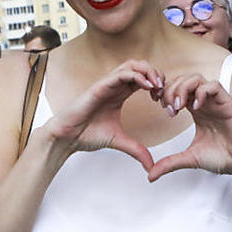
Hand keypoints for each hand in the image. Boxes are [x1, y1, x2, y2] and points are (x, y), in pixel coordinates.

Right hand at [45, 60, 162, 171]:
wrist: (67, 137)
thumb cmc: (87, 134)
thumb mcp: (120, 141)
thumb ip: (137, 150)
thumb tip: (151, 166)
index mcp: (120, 94)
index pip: (143, 78)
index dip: (157, 84)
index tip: (163, 100)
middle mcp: (115, 86)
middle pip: (140, 66)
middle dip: (156, 74)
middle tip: (163, 90)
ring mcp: (107, 84)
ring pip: (132, 65)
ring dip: (148, 72)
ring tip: (157, 86)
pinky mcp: (100, 86)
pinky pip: (121, 74)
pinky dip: (137, 76)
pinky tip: (146, 87)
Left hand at [150, 74, 231, 191]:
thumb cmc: (221, 157)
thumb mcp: (189, 158)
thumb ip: (169, 163)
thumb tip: (150, 176)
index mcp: (197, 110)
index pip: (177, 89)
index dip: (165, 93)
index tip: (158, 106)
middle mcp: (206, 102)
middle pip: (184, 80)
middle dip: (171, 90)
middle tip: (169, 108)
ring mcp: (217, 101)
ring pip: (197, 79)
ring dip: (184, 88)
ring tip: (179, 106)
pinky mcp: (229, 104)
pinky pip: (214, 86)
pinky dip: (202, 92)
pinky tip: (195, 108)